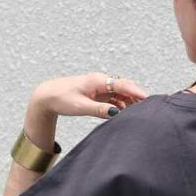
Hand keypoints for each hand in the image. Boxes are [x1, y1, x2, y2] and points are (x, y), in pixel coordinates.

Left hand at [32, 72, 148, 119]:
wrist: (47, 97)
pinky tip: (126, 115)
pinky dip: (122, 106)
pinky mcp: (99, 95)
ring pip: (121, 95)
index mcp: (97, 81)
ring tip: (139, 114)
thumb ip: (99, 110)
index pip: (122, 84)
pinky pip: (115, 100)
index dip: (136, 92)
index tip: (148, 99)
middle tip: (148, 110)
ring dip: (130, 103)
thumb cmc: (61, 99)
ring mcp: (101, 89)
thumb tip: (116, 113)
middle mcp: (101, 82)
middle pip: (125, 89)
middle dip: (137, 98)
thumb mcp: (80, 106)